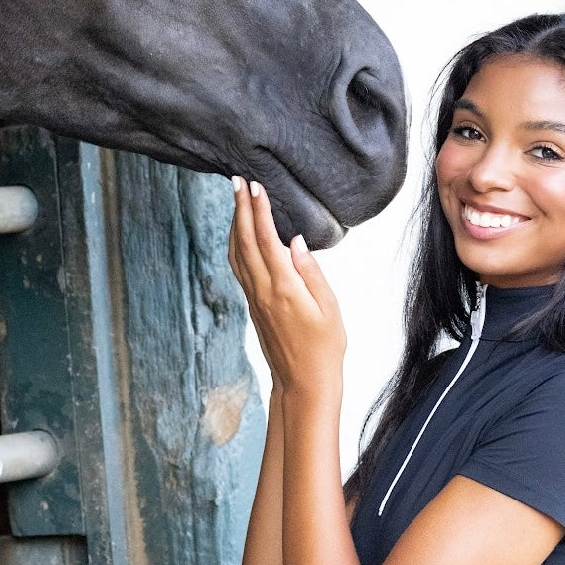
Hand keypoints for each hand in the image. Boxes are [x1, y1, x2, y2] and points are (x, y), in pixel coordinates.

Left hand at [228, 178, 345, 397]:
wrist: (303, 383)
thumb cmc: (325, 348)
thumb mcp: (329, 309)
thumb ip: (312, 272)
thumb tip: (295, 241)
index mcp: (284, 288)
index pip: (267, 240)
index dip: (260, 211)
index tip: (255, 186)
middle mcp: (263, 291)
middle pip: (245, 242)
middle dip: (240, 209)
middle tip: (235, 180)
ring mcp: (255, 299)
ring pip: (237, 254)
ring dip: (235, 224)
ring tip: (235, 200)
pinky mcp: (253, 306)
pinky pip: (239, 268)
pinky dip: (236, 244)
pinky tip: (240, 235)